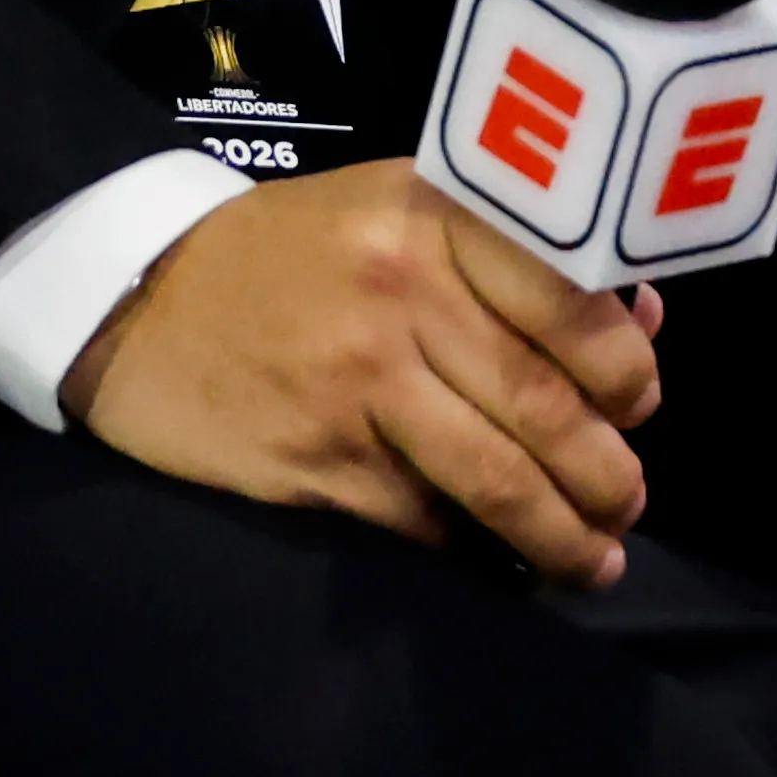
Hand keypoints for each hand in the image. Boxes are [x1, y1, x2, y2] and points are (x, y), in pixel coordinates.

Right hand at [62, 161, 663, 583]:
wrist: (136, 300)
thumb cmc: (285, 255)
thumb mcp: (393, 214)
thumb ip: (509, 258)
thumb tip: (641, 318)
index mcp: (431, 216)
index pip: (567, 297)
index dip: (624, 367)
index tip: (640, 406)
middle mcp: (401, 290)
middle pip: (541, 400)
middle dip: (606, 471)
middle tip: (627, 503)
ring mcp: (357, 379)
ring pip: (494, 474)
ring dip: (561, 532)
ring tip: (595, 559)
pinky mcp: (316, 457)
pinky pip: (423, 518)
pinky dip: (471, 548)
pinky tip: (497, 562)